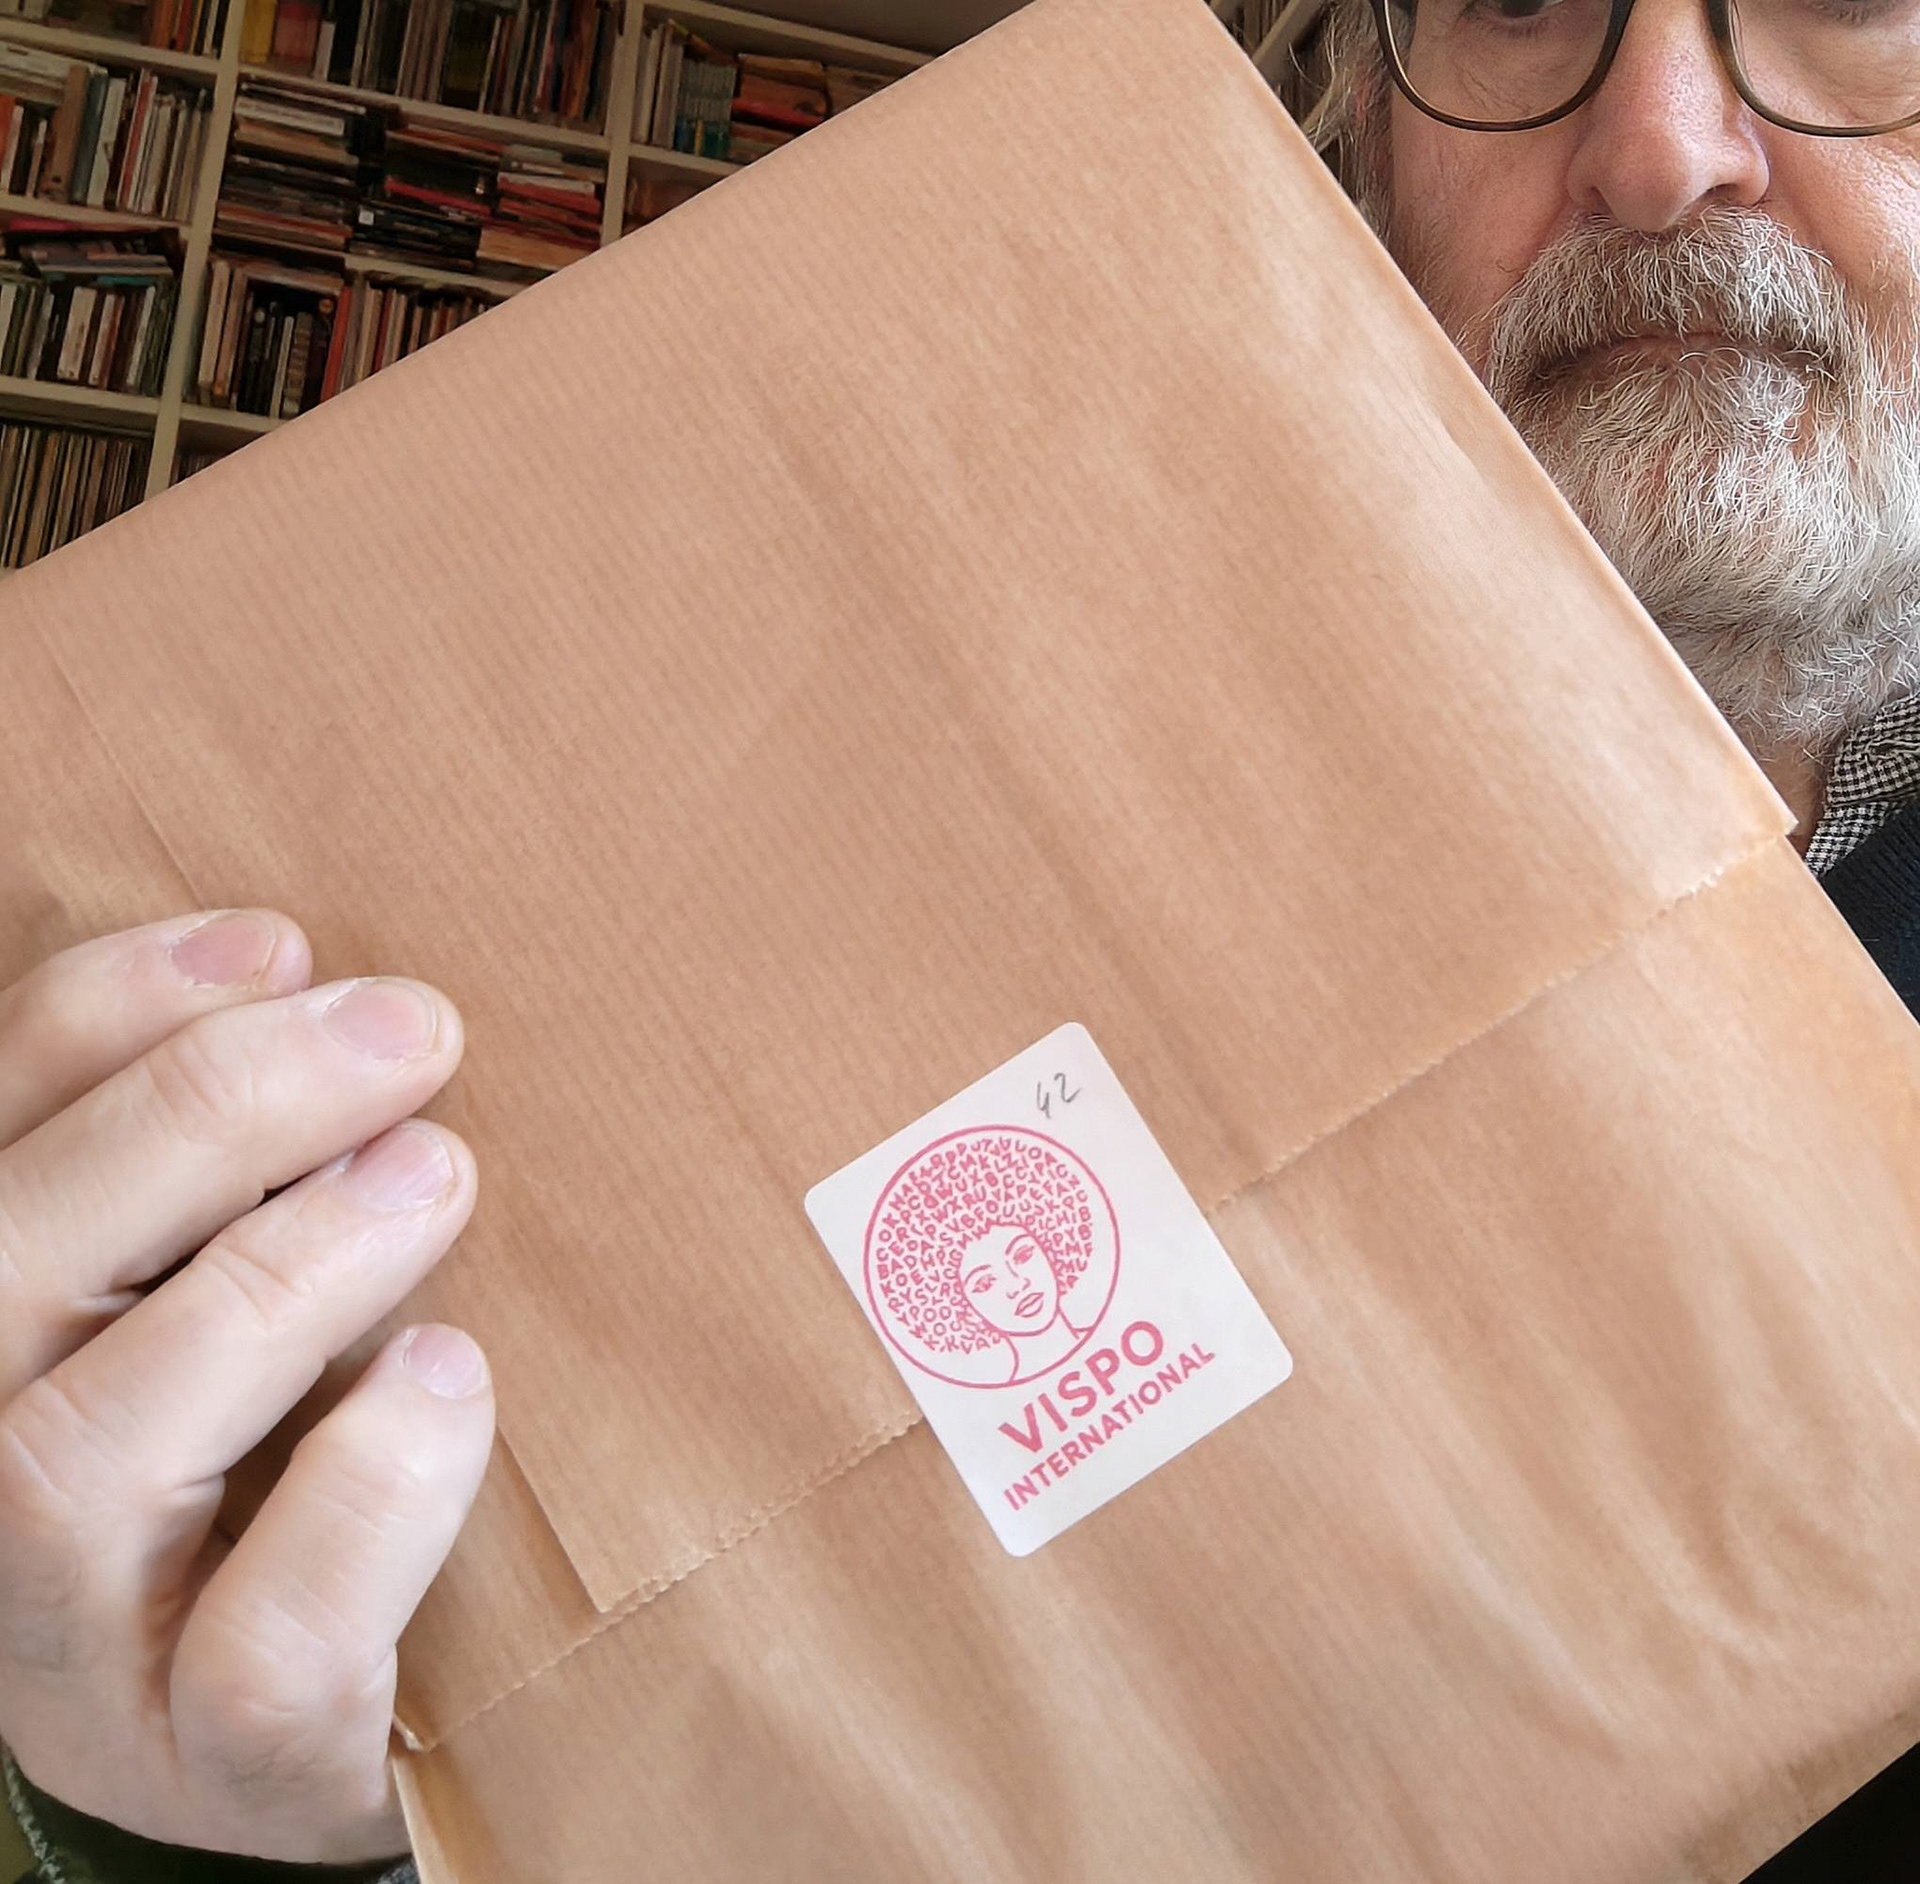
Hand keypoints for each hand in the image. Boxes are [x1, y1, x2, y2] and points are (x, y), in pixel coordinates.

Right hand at [0, 910, 492, 1864]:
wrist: (318, 1711)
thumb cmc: (286, 1448)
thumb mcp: (236, 1291)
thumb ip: (234, 1179)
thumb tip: (342, 995)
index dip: (108, 1013)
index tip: (278, 939)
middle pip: (5, 1269)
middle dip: (212, 1113)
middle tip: (411, 1030)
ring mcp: (77, 1644)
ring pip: (92, 1451)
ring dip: (281, 1275)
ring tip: (436, 1175)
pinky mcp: (219, 1755)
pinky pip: (267, 1638)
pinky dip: (367, 1490)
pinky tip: (450, 1373)